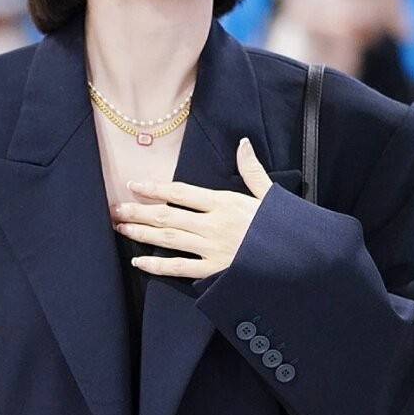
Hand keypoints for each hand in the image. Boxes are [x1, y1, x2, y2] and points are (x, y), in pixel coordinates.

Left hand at [111, 137, 271, 279]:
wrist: (300, 261)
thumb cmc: (285, 228)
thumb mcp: (270, 196)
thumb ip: (251, 170)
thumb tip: (242, 143)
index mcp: (225, 202)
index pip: (181, 192)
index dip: (155, 188)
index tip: (134, 185)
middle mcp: (213, 224)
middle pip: (166, 215)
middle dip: (137, 211)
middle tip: (114, 209)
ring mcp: (211, 249)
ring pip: (167, 239)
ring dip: (140, 233)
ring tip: (120, 228)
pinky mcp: (213, 271)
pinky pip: (178, 268)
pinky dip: (156, 265)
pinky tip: (138, 261)